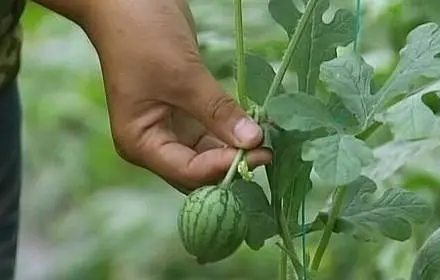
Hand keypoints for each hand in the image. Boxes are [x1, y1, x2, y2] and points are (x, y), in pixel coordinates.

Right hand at [79, 0, 271, 191]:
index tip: (259, 154)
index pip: (186, 171)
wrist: (129, 0)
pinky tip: (253, 128)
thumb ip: (218, 111)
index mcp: (140, 142)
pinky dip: (230, 132)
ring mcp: (169, 127)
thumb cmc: (144, 37)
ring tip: (265, 141)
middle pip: (197, 169)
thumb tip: (252, 141)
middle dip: (229, 163)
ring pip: (207, 153)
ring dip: (233, 149)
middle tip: (266, 152)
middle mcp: (153, 142)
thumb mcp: (183, 76)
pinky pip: (210, 132)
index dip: (222, 167)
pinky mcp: (184, 112)